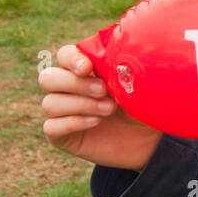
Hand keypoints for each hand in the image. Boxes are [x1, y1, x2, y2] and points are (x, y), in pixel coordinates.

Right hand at [40, 44, 161, 170]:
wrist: (149, 141)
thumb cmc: (142, 108)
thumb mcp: (137, 87)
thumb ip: (122, 70)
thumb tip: (118, 56)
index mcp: (84, 71)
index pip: (64, 56)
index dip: (71, 59)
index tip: (88, 68)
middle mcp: (68, 90)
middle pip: (48, 78)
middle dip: (74, 83)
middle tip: (103, 90)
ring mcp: (62, 114)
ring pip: (50, 103)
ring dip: (80, 104)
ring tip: (109, 109)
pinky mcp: (61, 136)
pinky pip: (51, 127)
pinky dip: (72, 123)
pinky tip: (95, 122)